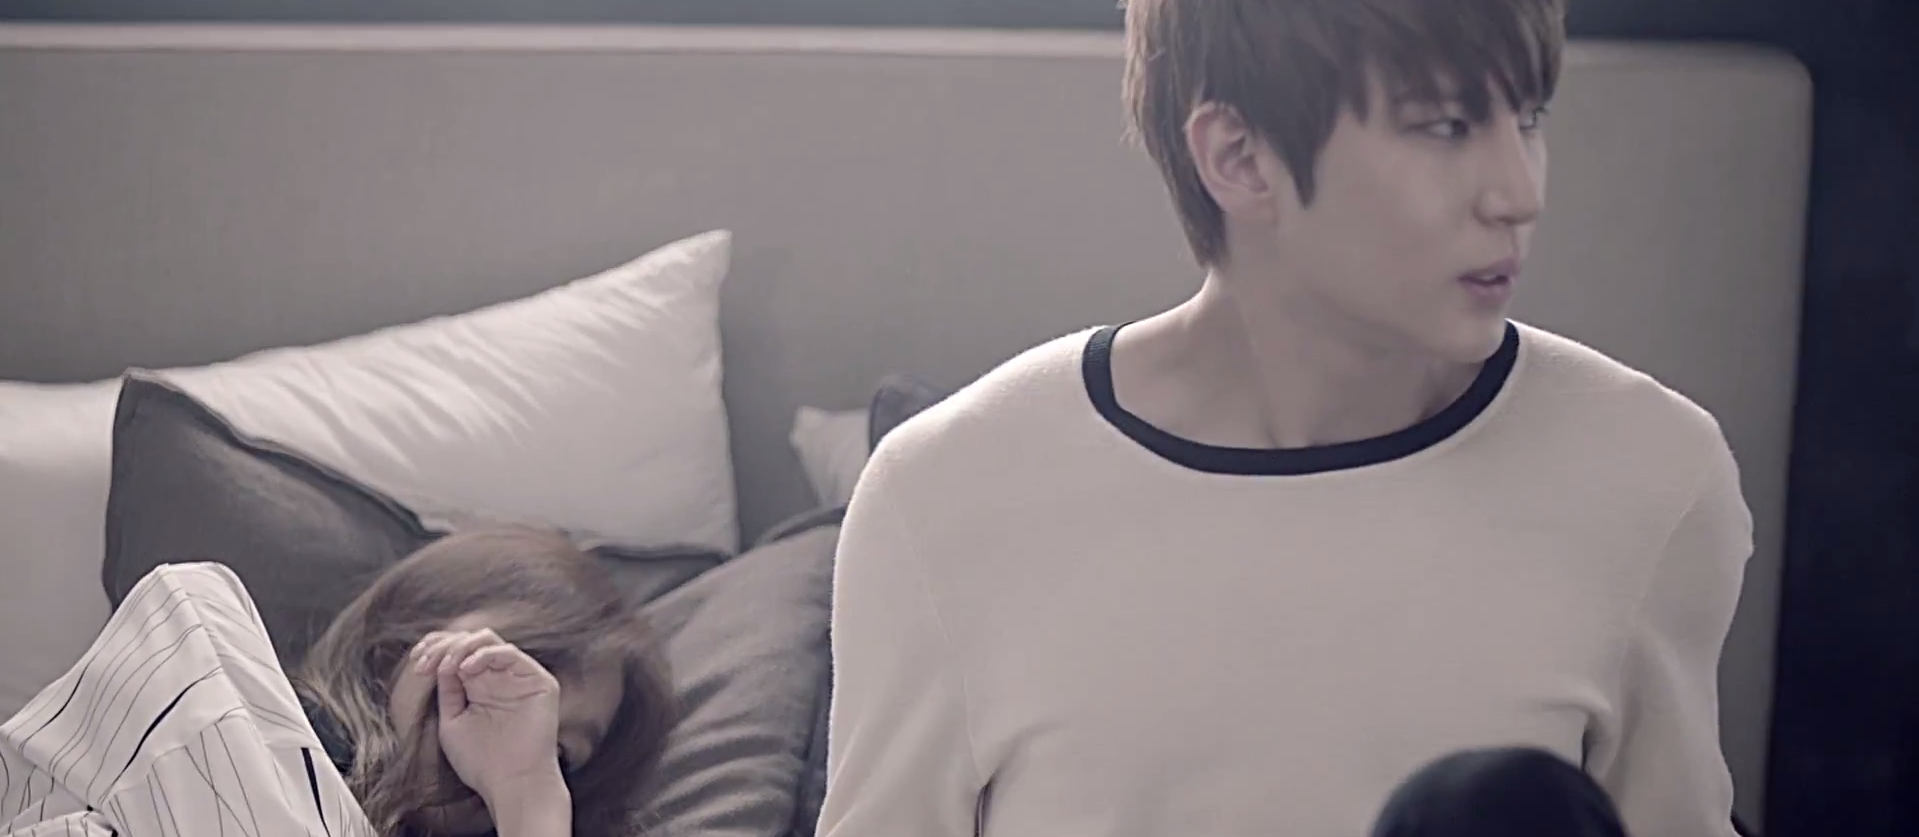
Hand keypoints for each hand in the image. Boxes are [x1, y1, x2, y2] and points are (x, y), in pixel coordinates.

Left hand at [410, 629, 567, 807]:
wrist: (511, 783)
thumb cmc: (482, 762)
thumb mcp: (452, 722)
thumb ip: (448, 691)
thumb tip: (439, 663)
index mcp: (479, 687)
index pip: (458, 653)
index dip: (435, 649)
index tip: (416, 661)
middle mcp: (499, 678)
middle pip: (469, 641)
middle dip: (443, 646)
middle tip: (426, 663)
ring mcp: (519, 677)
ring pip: (488, 639)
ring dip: (460, 648)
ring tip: (445, 667)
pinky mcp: (538, 681)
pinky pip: (510, 653)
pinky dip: (484, 654)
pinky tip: (466, 670)